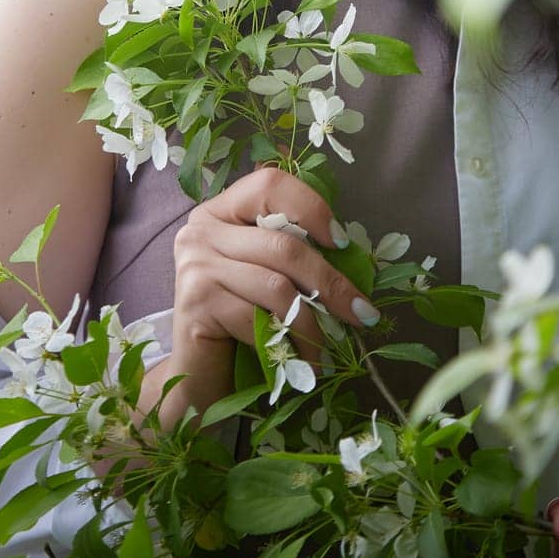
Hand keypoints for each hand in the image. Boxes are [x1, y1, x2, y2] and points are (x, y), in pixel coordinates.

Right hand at [169, 165, 379, 407]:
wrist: (198, 373)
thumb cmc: (240, 321)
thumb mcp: (265, 276)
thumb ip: (290, 254)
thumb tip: (351, 254)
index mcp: (221, 211)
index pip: (269, 185)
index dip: (311, 208)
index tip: (342, 243)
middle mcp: (202, 229)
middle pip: (282, 244)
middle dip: (329, 283)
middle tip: (363, 313)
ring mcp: (195, 263)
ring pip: (276, 285)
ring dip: (313, 323)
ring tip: (331, 349)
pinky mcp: (195, 301)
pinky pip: (256, 318)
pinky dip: (287, 342)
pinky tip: (300, 361)